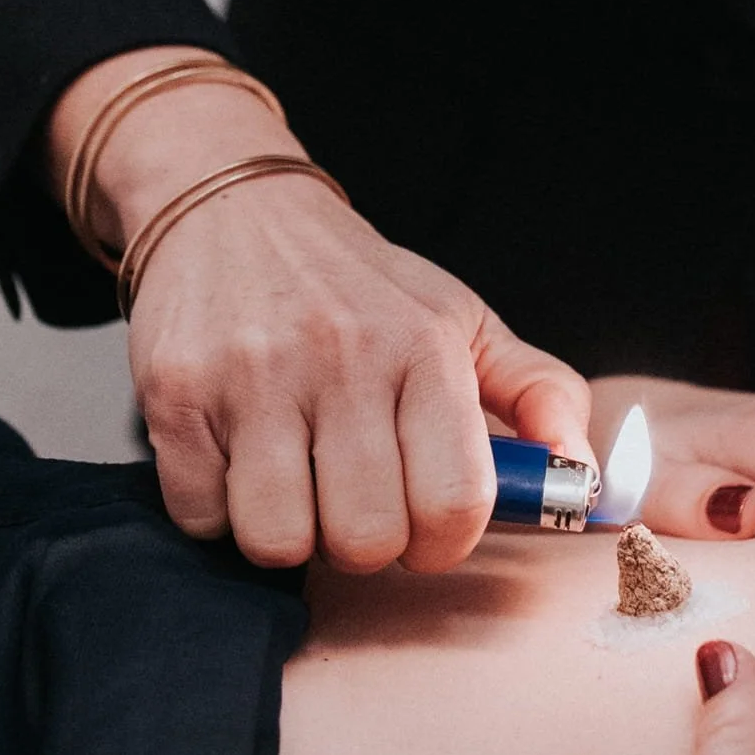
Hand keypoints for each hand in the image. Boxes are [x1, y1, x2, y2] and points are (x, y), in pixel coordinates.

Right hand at [133, 186, 589, 570]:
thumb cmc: (356, 285)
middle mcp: (340, 357)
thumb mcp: (459, 318)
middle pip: (365, 537)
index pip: (454, 502)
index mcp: (423, 346)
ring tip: (296, 486)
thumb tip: (579, 468)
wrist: (229, 209)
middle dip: (363, 544)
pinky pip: (201, 515)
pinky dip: (218, 511)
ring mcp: (250, 377)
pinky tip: (237, 463)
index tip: (425, 531)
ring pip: (279, 538)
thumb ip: (537, 390)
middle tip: (354, 505)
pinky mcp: (175, 393)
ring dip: (289, 533)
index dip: (442, 545)